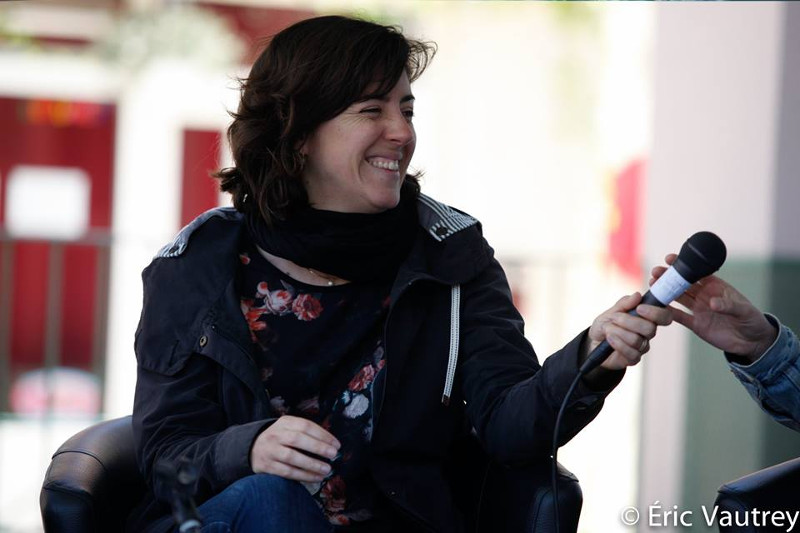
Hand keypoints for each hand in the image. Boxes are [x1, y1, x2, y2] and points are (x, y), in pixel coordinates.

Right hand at [250, 415, 339, 481]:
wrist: (253, 448)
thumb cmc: (280, 438)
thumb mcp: (290, 428)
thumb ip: (306, 432)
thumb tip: (330, 443)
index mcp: (285, 422)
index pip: (305, 426)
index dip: (323, 435)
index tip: (336, 444)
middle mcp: (275, 435)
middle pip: (297, 439)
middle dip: (318, 447)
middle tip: (333, 454)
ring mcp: (270, 450)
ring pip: (292, 458)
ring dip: (312, 464)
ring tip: (326, 469)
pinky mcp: (267, 466)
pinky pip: (287, 472)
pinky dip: (303, 476)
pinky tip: (316, 478)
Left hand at [586, 292, 672, 370]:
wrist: (593, 342)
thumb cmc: (606, 324)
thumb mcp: (612, 311)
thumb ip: (624, 303)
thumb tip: (637, 295)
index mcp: (647, 318)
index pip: (665, 316)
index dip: (656, 312)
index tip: (639, 308)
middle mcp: (648, 333)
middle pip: (650, 329)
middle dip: (629, 321)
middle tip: (614, 318)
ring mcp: (642, 347)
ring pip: (637, 340)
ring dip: (618, 332)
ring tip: (608, 329)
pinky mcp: (634, 358)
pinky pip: (631, 353)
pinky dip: (617, 343)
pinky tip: (609, 339)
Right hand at [650, 254, 776, 361]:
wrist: (752, 342)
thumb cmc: (751, 320)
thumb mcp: (743, 310)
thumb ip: (728, 305)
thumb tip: (712, 303)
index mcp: (715, 286)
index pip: (697, 272)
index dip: (683, 265)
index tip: (671, 259)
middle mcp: (704, 295)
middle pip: (683, 283)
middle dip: (668, 276)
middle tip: (656, 272)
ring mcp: (698, 309)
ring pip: (678, 297)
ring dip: (665, 291)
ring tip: (653, 285)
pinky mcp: (695, 324)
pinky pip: (679, 317)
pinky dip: (668, 312)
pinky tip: (657, 307)